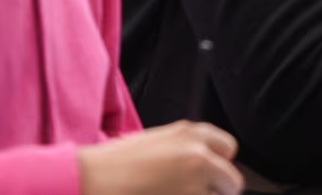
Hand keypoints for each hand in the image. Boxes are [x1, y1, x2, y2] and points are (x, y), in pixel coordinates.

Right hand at [78, 121, 244, 194]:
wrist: (89, 180)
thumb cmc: (115, 164)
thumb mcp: (156, 142)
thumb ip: (186, 148)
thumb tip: (207, 165)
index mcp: (190, 133)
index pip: (229, 148)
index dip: (219, 164)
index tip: (208, 174)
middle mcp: (198, 155)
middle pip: (232, 182)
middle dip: (217, 192)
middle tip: (191, 194)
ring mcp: (192, 184)